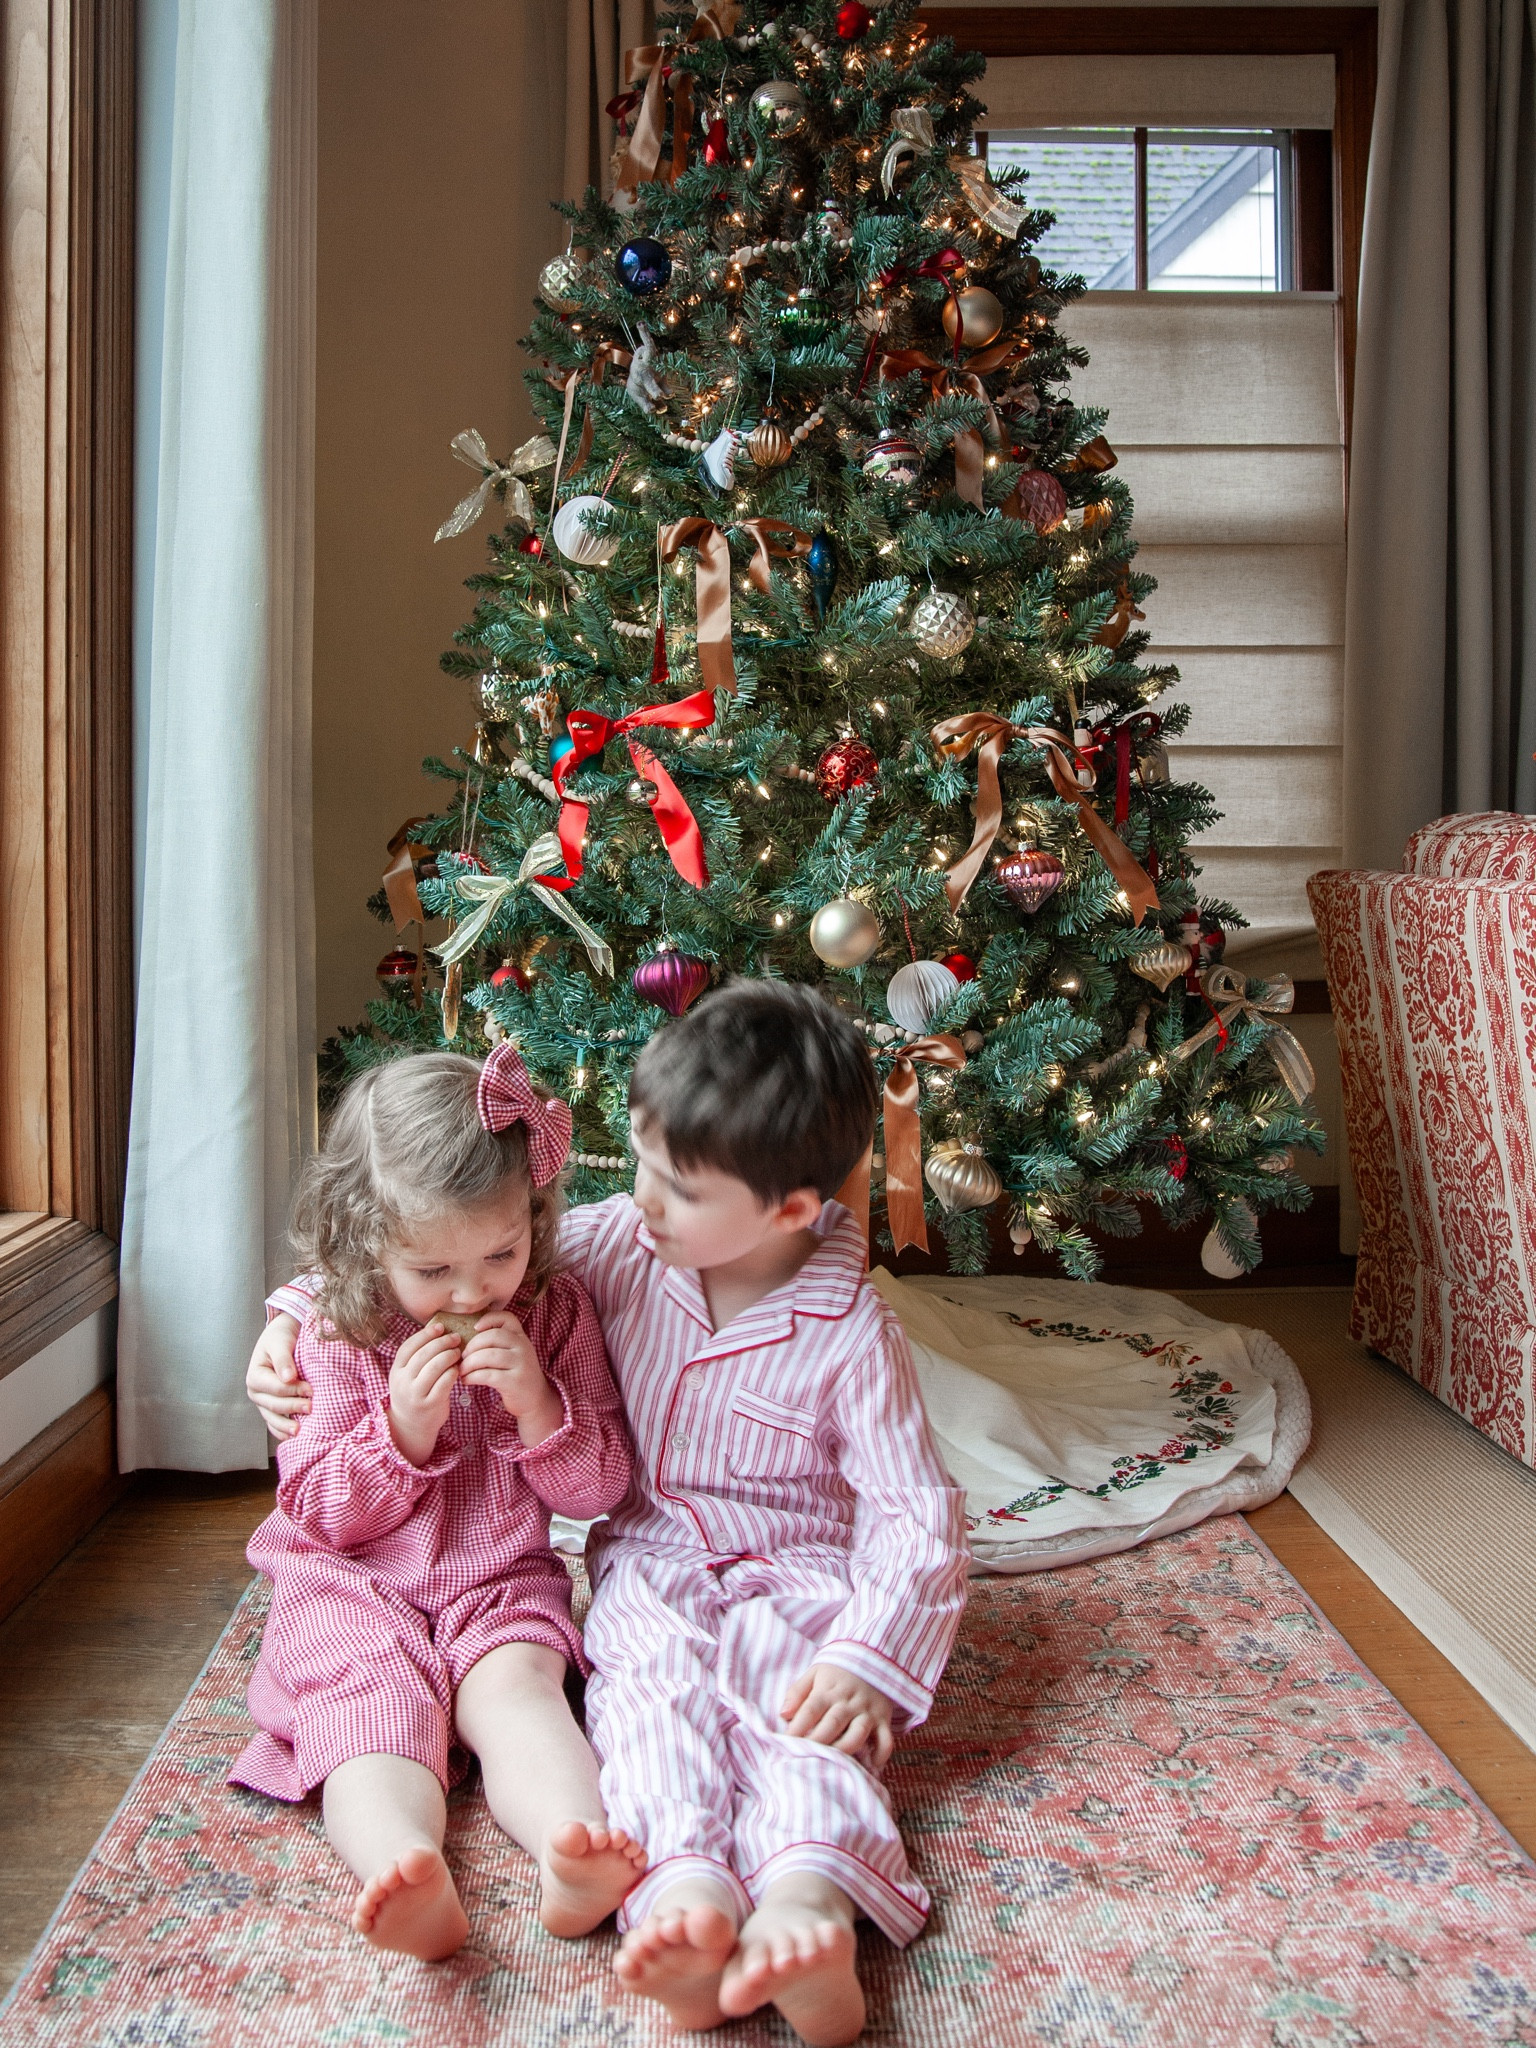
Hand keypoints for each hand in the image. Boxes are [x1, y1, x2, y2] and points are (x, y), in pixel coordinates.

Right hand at [247, 1315, 309, 1441]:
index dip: (292, 1390)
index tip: (310, 1390)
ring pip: (273, 1419)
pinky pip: (275, 1424)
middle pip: (274, 1405)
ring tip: (301, 1432)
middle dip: (293, 1407)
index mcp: (255, 1376)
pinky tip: (295, 1437)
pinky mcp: (272, 1408)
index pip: (275, 1388)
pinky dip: (283, 1431)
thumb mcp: (280, 1342)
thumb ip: (283, 1359)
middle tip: (312, 1407)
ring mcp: (263, 1402)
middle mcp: (256, 1392)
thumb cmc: (281, 1338)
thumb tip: (289, 1377)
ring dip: (286, 1426)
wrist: (283, 1337)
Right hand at [387, 1323, 463, 1465]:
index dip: (425, 1334)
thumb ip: (417, 1357)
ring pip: (435, 1367)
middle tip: (455, 1338)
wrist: (411, 1426)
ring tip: (457, 1352)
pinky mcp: (430, 1404)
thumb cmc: (414, 1393)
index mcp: (396, 1371)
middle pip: (423, 1354)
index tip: (440, 1327)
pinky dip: (453, 1372)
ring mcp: (416, 1394)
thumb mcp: (407, 1376)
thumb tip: (438, 1330)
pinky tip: (457, 1369)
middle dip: (442, 1342)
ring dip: (449, 1355)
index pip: (409, 1346)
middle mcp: (403, 1382)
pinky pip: (445, 1382)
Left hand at [459, 1311, 563, 1447]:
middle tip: (462, 1357)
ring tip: (462, 1370)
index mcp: (521, 1337)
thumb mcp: (514, 1354)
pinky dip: (472, 1377)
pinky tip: (467, 1380)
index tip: (474, 1328)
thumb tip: (466, 1338)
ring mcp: (521, 1364)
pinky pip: (487, 1375)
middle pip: (492, 1336)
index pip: (507, 1318)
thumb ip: (499, 1343)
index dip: (488, 1319)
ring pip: (487, 1356)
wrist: (535, 1399)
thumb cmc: (516, 1374)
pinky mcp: (514, 1382)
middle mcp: (523, 1347)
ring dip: (468, 1363)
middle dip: (471, 1346)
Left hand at [781, 1663, 894, 1766]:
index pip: (811, 1709)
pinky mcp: (883, 1719)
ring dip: (845, 1749)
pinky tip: (871, 1766)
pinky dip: (881, 1754)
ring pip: (858, 1733)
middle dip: (818, 1742)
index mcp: (828, 1690)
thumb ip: (797, 1692)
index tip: (786, 1744)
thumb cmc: (836, 1672)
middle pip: (832, 1724)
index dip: (798, 1727)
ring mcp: (867, 1711)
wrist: (871, 1656)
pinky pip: (886, 1739)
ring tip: (833, 1764)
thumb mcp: (814, 1673)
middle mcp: (848, 1701)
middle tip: (804, 1758)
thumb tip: (783, 1714)